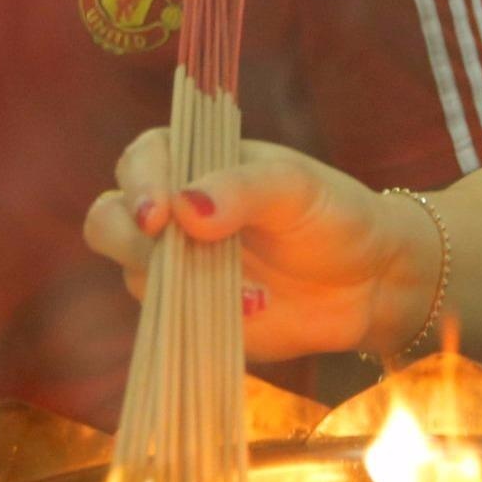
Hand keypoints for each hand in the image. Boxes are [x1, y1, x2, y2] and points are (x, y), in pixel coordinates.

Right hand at [83, 132, 438, 360]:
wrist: (370, 281)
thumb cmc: (335, 216)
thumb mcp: (299, 189)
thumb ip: (244, 189)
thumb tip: (183, 206)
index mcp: (198, 164)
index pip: (141, 159)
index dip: (139, 182)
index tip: (158, 212)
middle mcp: (175, 216)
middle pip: (110, 221)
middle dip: (130, 239)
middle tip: (166, 249)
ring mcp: (177, 269)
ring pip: (134, 276)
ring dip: (178, 288)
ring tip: (256, 294)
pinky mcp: (190, 316)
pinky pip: (165, 322)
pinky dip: (196, 322)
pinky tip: (254, 314)